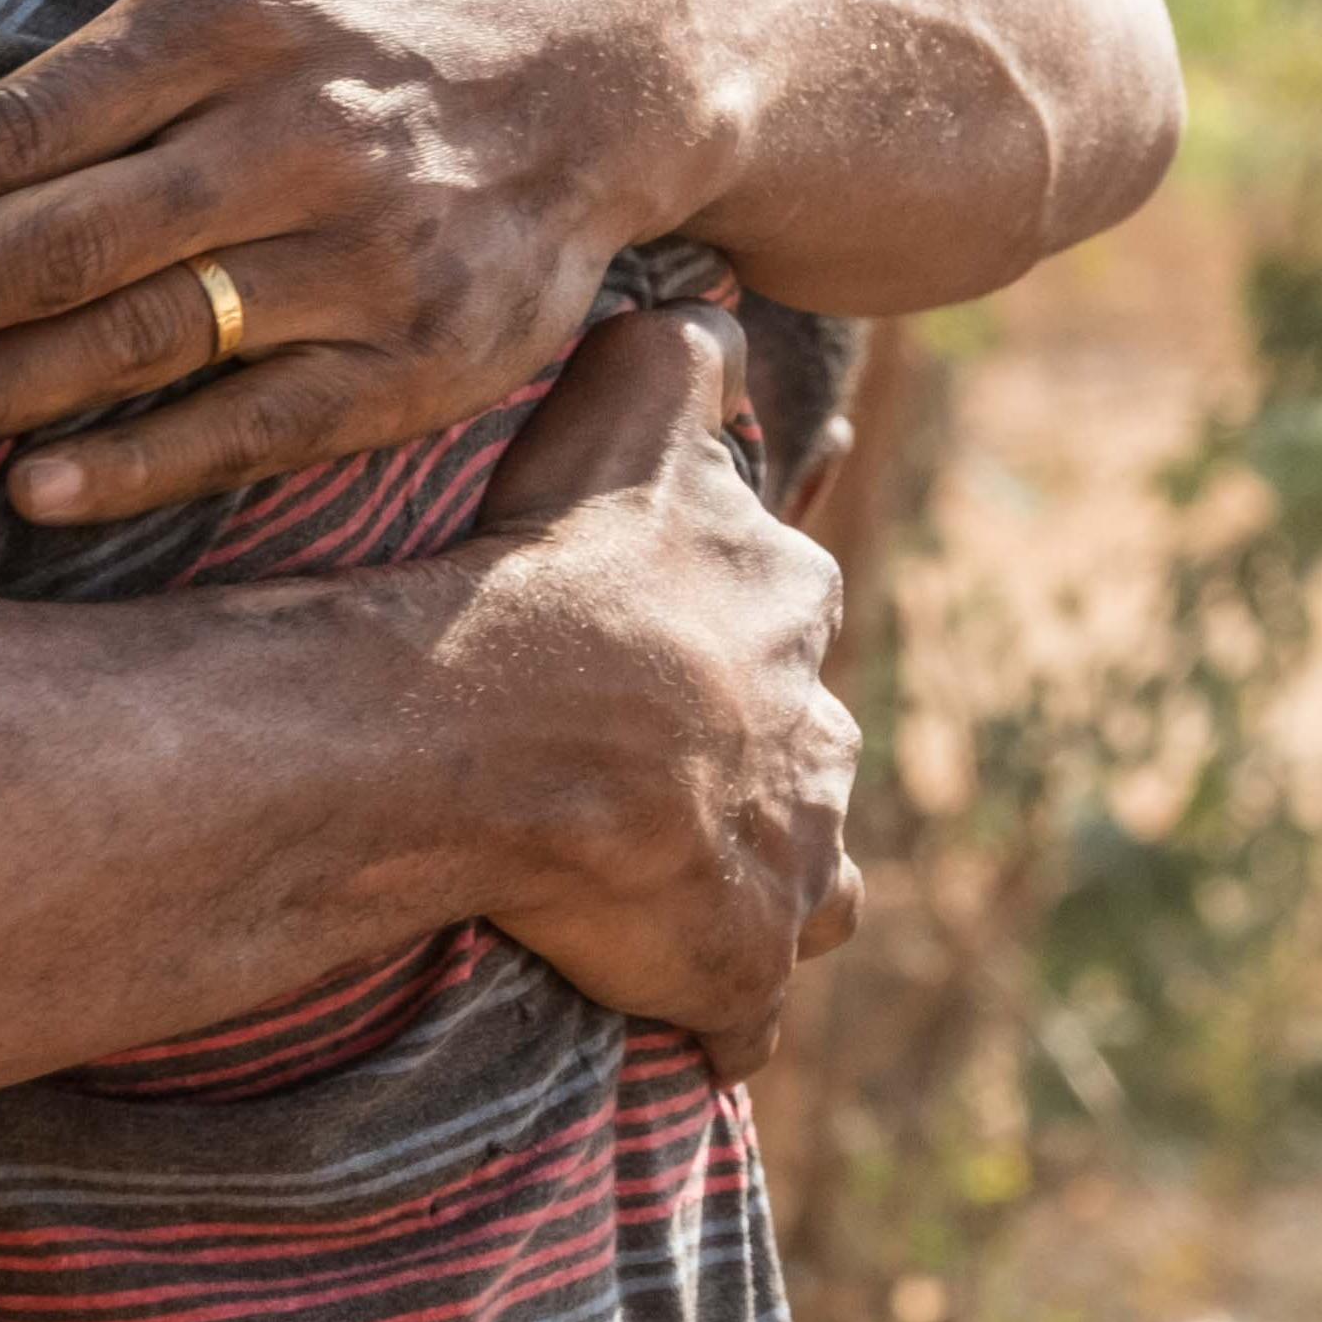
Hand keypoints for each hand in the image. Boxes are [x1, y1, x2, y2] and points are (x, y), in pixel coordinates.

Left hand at [0, 0, 717, 525]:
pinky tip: (29, 492)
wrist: (633, 46)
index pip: (27, 123)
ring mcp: (375, 254)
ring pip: (141, 347)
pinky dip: (144, 468)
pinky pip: (262, 428)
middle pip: (58, 249)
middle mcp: (306, 130)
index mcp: (240, 2)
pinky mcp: (434, 351)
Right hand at [435, 306, 859, 1078]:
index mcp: (791, 603)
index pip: (789, 606)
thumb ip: (684, 353)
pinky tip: (680, 1013)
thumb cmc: (553, 566)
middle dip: (752, 760)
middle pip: (806, 746)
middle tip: (656, 774)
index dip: (724, 624)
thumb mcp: (627, 405)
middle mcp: (816, 733)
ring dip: (763, 882)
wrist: (505, 731)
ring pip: (810, 876)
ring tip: (684, 892)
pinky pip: (745, 1004)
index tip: (659, 644)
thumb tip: (724, 309)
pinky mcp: (743, 965)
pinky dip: (720, 1008)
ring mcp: (788, 861)